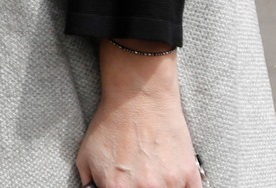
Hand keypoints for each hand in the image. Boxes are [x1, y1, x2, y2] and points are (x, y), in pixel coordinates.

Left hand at [76, 42, 201, 187]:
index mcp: (116, 187)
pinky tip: (172, 179)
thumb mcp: (86, 155)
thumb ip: (90, 183)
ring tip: (155, 176)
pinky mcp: (188, 174)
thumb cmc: (112, 123)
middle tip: (142, 181)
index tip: (126, 187)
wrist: (138, 97)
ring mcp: (169, 183)